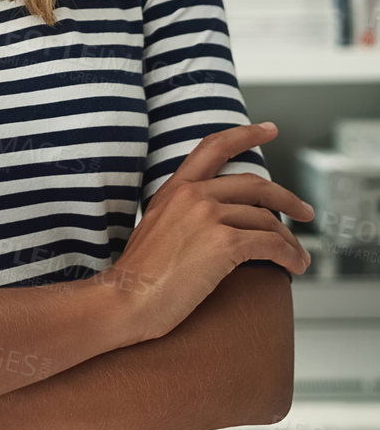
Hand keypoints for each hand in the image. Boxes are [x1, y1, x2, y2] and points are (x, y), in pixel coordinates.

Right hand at [107, 122, 312, 344]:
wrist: (124, 301)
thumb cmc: (138, 278)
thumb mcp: (156, 229)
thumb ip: (183, 214)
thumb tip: (219, 223)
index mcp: (174, 189)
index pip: (213, 147)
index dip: (245, 134)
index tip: (269, 129)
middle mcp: (192, 195)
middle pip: (255, 185)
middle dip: (287, 198)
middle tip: (305, 211)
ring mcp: (208, 217)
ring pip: (267, 220)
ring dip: (290, 240)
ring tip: (299, 256)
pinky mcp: (224, 244)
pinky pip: (271, 244)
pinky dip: (290, 256)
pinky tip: (295, 266)